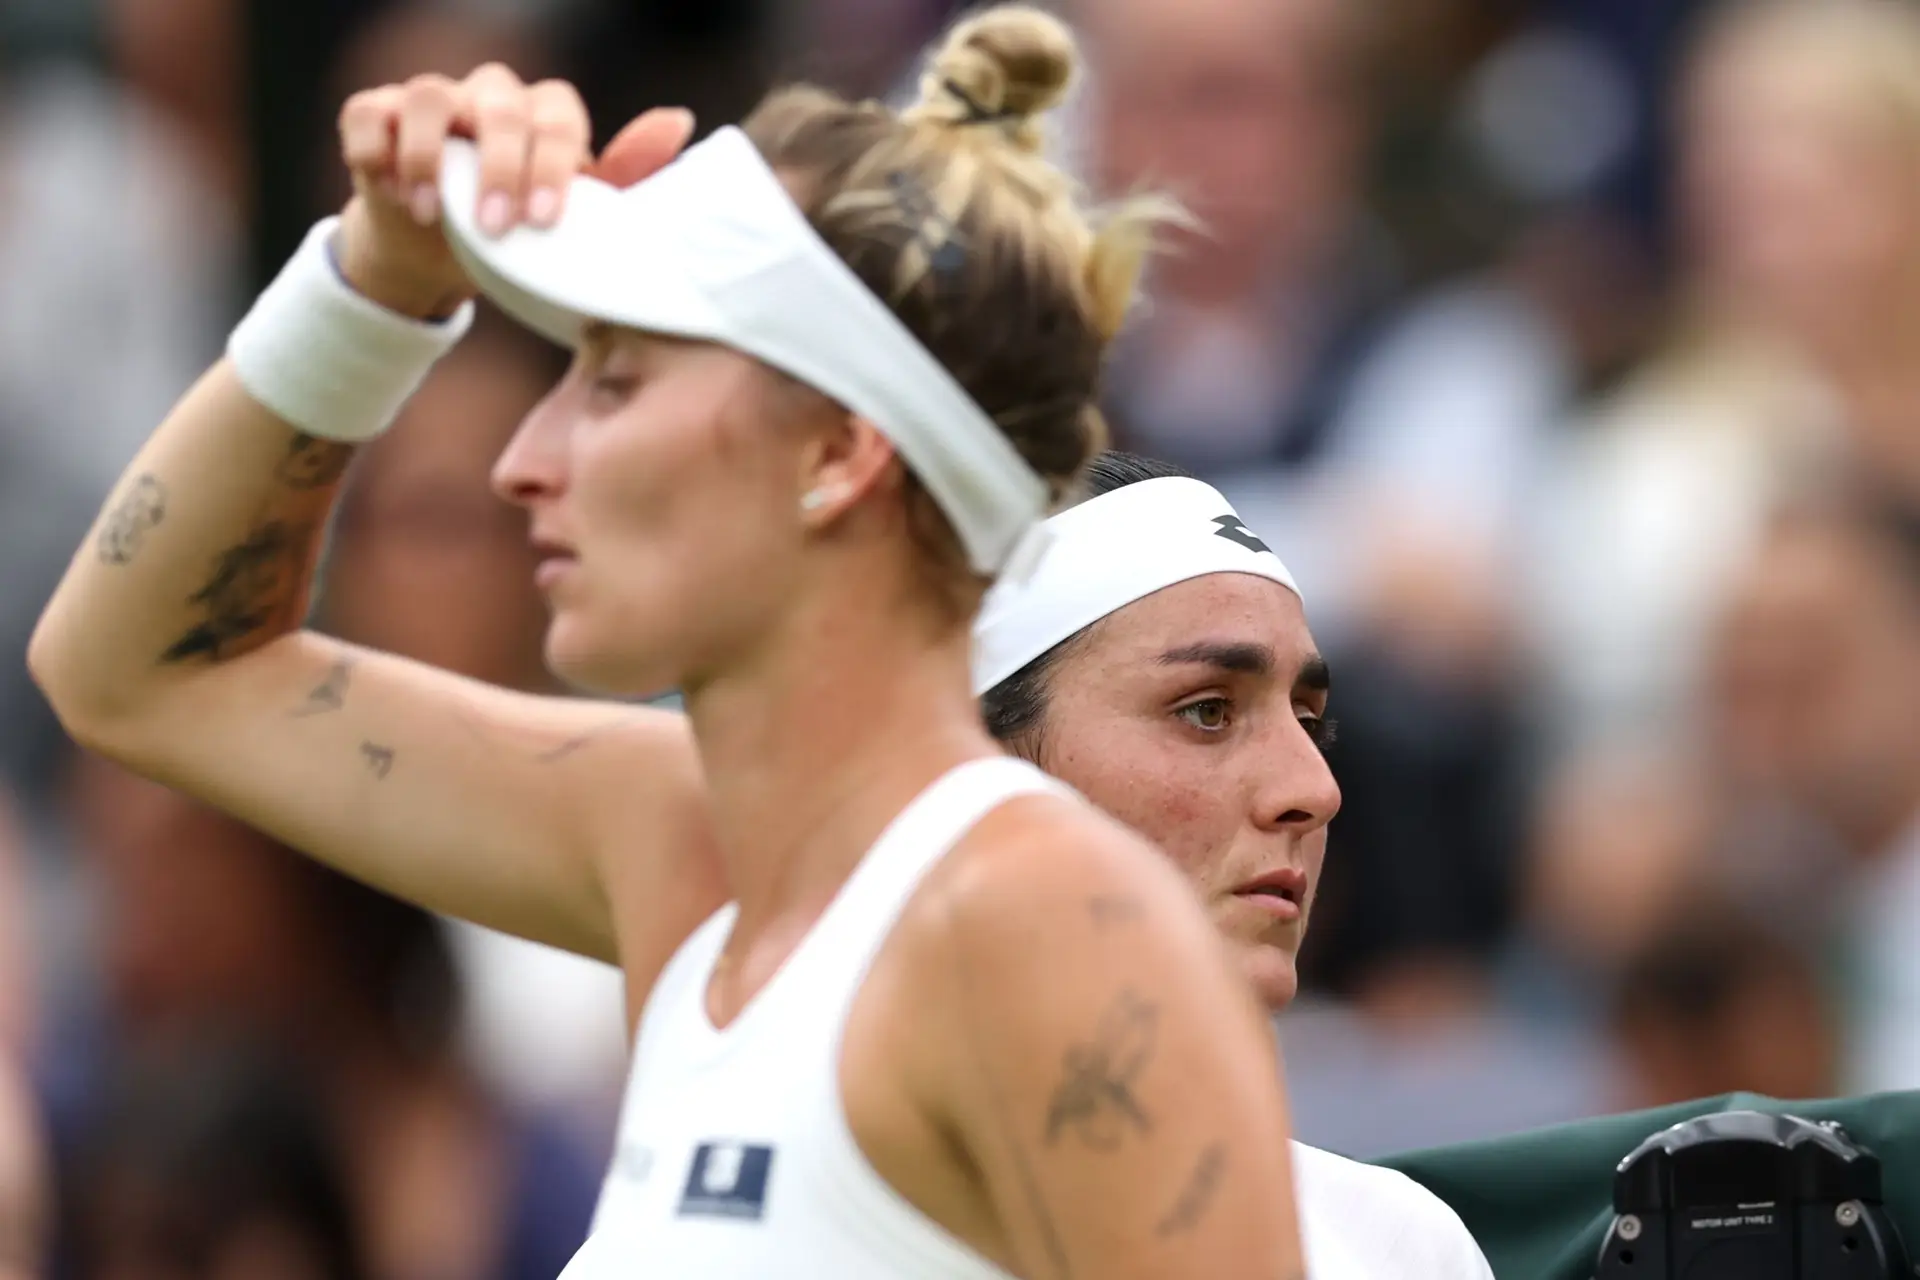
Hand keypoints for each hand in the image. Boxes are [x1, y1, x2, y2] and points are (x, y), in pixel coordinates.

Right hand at [332, 64, 693, 318]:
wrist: (440, 256)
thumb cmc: (520, 231)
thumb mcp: (577, 218)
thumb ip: (624, 176)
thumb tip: (679, 121)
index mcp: (544, 115)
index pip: (558, 117)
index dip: (553, 165)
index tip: (544, 222)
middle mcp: (490, 97)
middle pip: (501, 106)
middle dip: (500, 168)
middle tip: (496, 227)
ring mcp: (431, 101)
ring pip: (429, 96)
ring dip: (432, 157)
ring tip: (434, 214)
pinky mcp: (375, 116)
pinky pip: (369, 114)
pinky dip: (377, 152)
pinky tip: (394, 192)